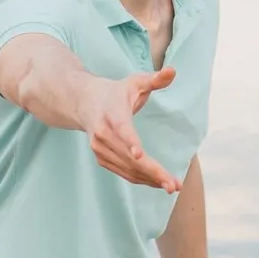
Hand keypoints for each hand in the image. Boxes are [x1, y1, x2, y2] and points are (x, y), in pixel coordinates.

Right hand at [76, 68, 180, 191]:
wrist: (84, 103)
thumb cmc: (115, 92)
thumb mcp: (135, 82)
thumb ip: (155, 79)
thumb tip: (173, 70)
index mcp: (112, 114)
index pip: (122, 129)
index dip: (131, 142)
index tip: (140, 155)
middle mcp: (103, 134)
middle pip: (129, 157)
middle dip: (153, 172)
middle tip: (174, 185)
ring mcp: (100, 149)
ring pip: (127, 168)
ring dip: (150, 180)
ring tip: (173, 187)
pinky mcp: (101, 158)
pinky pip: (123, 172)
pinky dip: (141, 179)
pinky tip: (158, 183)